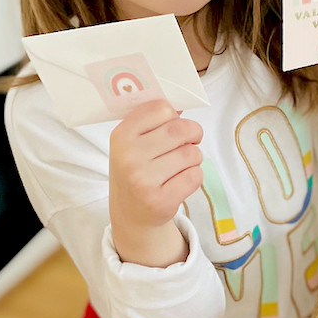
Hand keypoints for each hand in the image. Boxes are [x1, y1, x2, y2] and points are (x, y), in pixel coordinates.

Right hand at [108, 100, 202, 266]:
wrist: (130, 214)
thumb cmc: (136, 170)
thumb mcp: (132, 143)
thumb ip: (152, 122)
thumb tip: (181, 104)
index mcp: (121, 136)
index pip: (161, 108)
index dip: (175, 115)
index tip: (175, 124)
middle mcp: (129, 157)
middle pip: (181, 129)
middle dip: (193, 133)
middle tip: (190, 141)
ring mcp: (143, 180)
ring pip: (191, 153)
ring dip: (194, 158)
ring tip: (181, 165)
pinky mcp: (160, 200)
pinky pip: (195, 176)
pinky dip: (195, 176)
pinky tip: (181, 181)